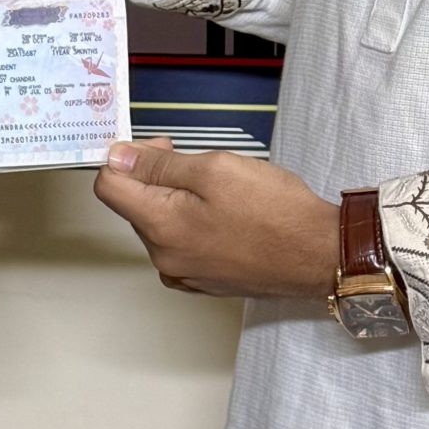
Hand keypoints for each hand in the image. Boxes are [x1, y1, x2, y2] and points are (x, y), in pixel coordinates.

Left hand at [92, 138, 336, 300]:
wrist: (320, 254)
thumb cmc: (275, 212)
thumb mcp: (215, 169)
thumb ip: (159, 165)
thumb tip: (118, 158)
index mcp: (161, 227)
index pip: (109, 187)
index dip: (126, 157)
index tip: (156, 146)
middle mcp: (165, 258)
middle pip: (136, 205)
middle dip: (156, 176)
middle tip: (197, 161)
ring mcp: (185, 274)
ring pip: (161, 224)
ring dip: (177, 200)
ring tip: (219, 190)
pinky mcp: (205, 281)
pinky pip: (182, 244)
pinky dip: (193, 223)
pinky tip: (224, 214)